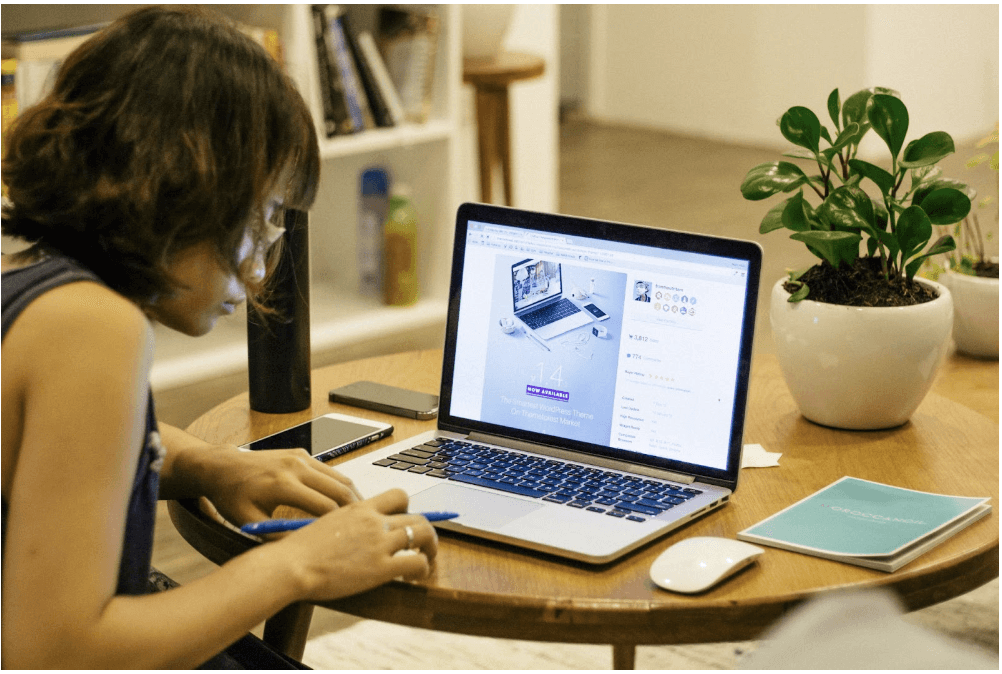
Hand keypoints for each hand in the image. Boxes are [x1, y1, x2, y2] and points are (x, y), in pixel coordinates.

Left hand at [197, 446, 362, 525]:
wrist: (223, 467)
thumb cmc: (233, 496)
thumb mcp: (250, 522)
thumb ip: (278, 536)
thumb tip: (306, 549)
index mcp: (283, 485)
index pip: (325, 507)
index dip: (339, 525)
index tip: (348, 539)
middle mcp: (296, 467)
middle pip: (340, 490)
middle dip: (355, 510)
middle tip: (365, 528)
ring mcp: (301, 457)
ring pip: (340, 478)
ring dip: (352, 497)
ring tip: (358, 517)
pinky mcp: (302, 453)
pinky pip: (329, 471)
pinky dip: (340, 486)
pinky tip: (342, 502)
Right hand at [276, 489, 438, 600]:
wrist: (291, 565)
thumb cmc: (298, 550)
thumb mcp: (324, 523)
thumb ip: (344, 522)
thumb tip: (350, 532)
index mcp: (359, 508)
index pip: (398, 495)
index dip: (408, 509)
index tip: (405, 522)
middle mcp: (374, 521)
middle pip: (417, 516)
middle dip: (425, 531)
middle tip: (422, 545)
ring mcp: (379, 543)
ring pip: (424, 534)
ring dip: (431, 548)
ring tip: (426, 560)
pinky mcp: (381, 567)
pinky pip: (417, 562)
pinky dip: (423, 569)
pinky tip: (414, 578)